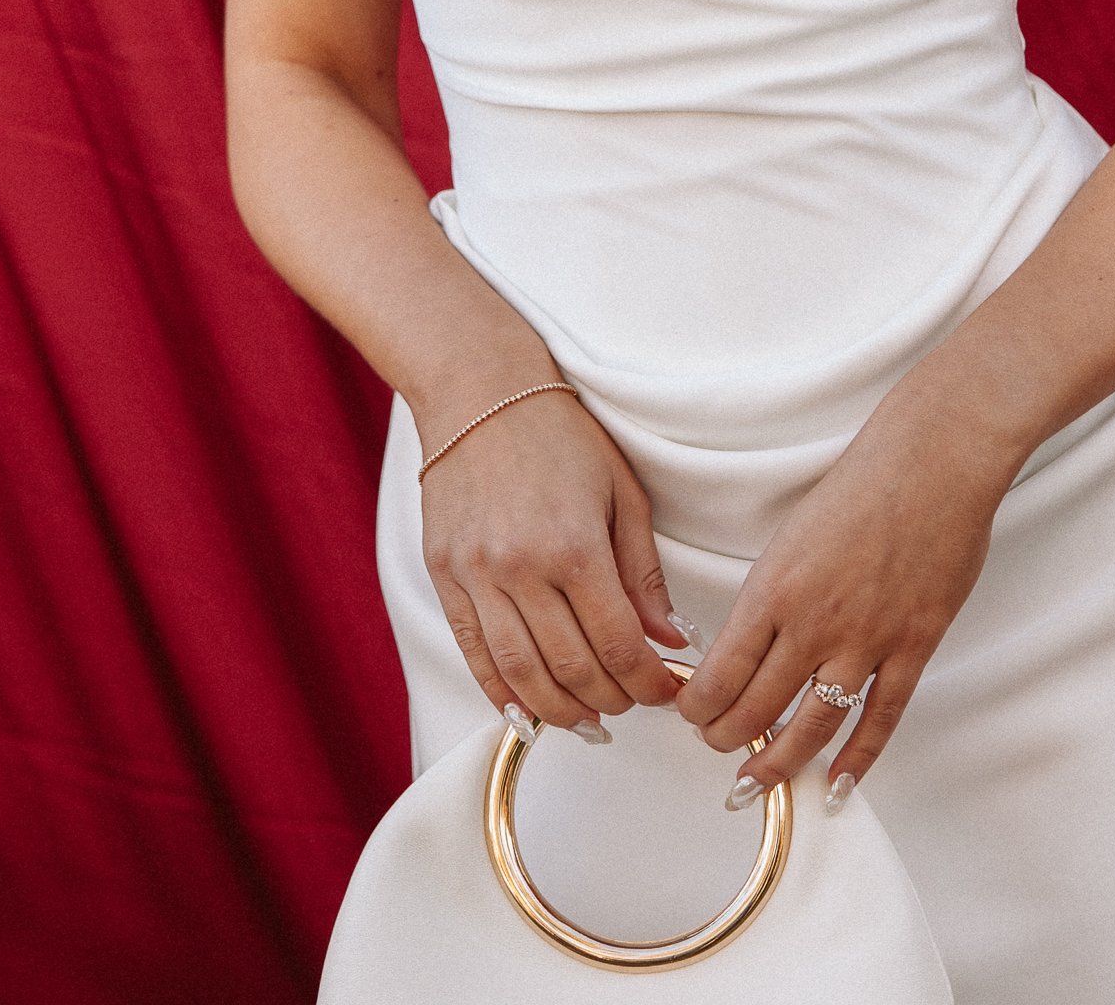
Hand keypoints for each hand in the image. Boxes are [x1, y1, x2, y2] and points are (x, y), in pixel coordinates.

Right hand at [415, 378, 684, 737]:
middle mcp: (521, 569)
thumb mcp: (622, 493)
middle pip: (571, 669)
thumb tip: (670, 638)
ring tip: (588, 722)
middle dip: (611, 701)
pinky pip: (473, 654)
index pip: (619, 644)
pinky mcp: (443, 577)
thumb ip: (644, 573)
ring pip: (520, 674)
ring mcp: (475, 576)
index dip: (648, 682)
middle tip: (632, 706)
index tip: (667, 691)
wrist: (479, 392)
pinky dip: (501, 694)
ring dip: (560, 711)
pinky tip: (528, 712)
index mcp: (574, 546)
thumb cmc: (561, 435)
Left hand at [673, 405, 1012, 802]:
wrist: (932, 461)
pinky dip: (858, 759)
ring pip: (813, 728)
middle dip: (726, 741)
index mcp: (774, 590)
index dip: (698, 707)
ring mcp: (867, 640)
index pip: (720, 674)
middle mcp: (814, 624)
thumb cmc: (861, 484)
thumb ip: (773, 594)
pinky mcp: (913, 646)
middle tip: (717, 749)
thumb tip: (750, 642)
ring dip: (780, 765)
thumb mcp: (791, 535)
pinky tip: (838, 784)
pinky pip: (881, 718)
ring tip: (758, 785)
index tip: (690, 713)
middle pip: (757, 710)